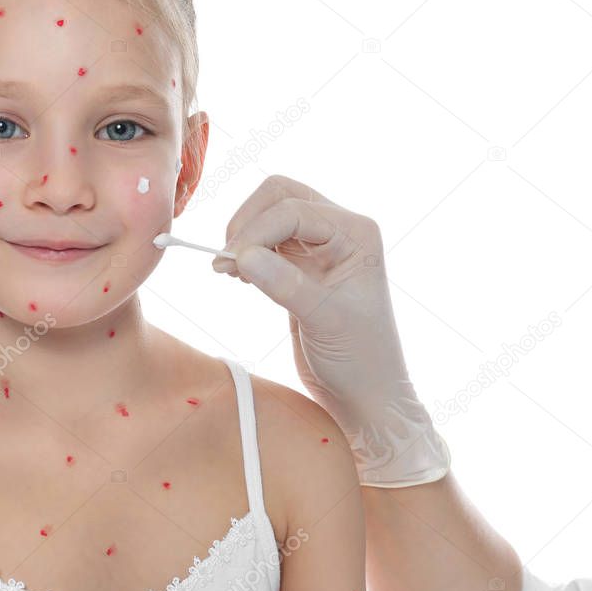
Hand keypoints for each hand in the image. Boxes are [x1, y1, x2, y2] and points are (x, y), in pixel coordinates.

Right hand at [213, 175, 449, 486]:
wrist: (365, 394)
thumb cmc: (360, 359)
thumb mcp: (325, 320)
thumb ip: (285, 284)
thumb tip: (241, 255)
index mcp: (356, 233)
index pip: (294, 210)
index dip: (257, 231)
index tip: (230, 263)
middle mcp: (339, 230)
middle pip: (280, 196)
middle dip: (248, 222)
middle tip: (226, 261)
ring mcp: (319, 246)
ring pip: (269, 213)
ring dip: (243, 235)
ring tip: (229, 270)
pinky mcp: (300, 264)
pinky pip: (265, 240)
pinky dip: (246, 251)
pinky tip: (238, 276)